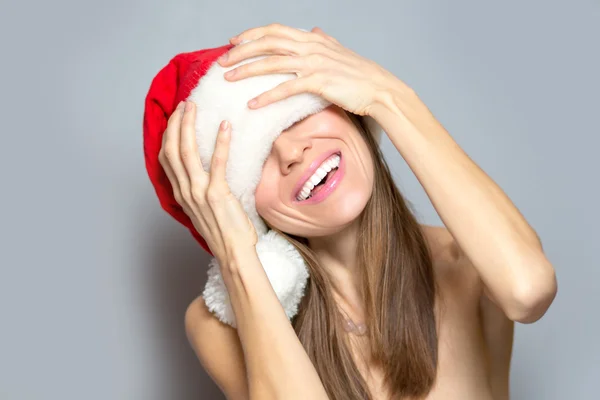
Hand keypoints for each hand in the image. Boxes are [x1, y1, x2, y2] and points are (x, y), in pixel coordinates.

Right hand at [158, 101, 257, 269]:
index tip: (175, 118)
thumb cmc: (223, 232)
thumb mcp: (202, 209)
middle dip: (176, 124)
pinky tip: (225, 126)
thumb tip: (203, 172)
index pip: (166, 159)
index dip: (168, 135)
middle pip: (172, 150)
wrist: (233, 253)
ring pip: (187, 152)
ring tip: (195, 107)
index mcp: (181, 194)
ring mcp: (199, 192)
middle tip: (185, 104)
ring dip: (190, 126)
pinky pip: (218, 163)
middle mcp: (185, 191)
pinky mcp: (218, 194)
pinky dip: (220, 142)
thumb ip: (198, 191)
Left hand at [218, 23, 404, 116]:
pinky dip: (267, 96)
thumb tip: (314, 30)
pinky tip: (253, 104)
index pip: (275, 30)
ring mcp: (314, 63)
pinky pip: (286, 88)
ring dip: (247, 70)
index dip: (252, 34)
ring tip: (229, 79)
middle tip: (222, 61)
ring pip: (272, 63)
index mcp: (312, 39)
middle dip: (241, 51)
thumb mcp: (339, 51)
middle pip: (267, 43)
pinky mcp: (318, 82)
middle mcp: (310, 46)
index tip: (234, 42)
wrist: (380, 89)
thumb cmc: (360, 74)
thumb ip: (324, 40)